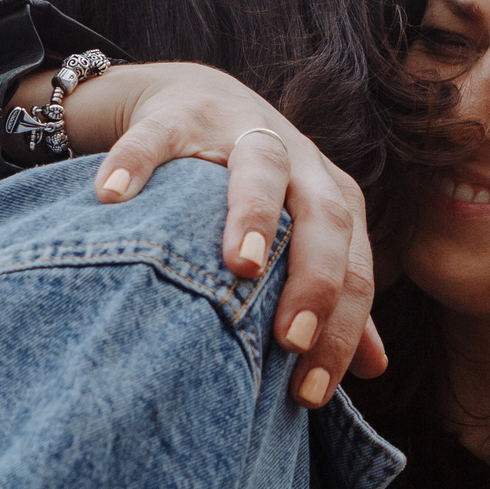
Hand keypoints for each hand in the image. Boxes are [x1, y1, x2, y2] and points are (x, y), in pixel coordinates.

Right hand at [18, 63, 385, 406]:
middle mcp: (298, 160)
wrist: (196, 96)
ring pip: (259, 166)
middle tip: (293, 338)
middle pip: (324, 214)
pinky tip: (113, 199)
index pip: (354, 267)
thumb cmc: (254, 188)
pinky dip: (137, 163)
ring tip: (240, 266)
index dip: (341, 329)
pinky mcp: (179, 113)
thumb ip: (335, 295)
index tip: (309, 392)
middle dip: (315, 276)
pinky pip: (158, 137)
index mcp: (331, 197)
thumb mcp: (300, 232)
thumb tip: (376, 368)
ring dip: (256, 214)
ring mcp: (239, 129)